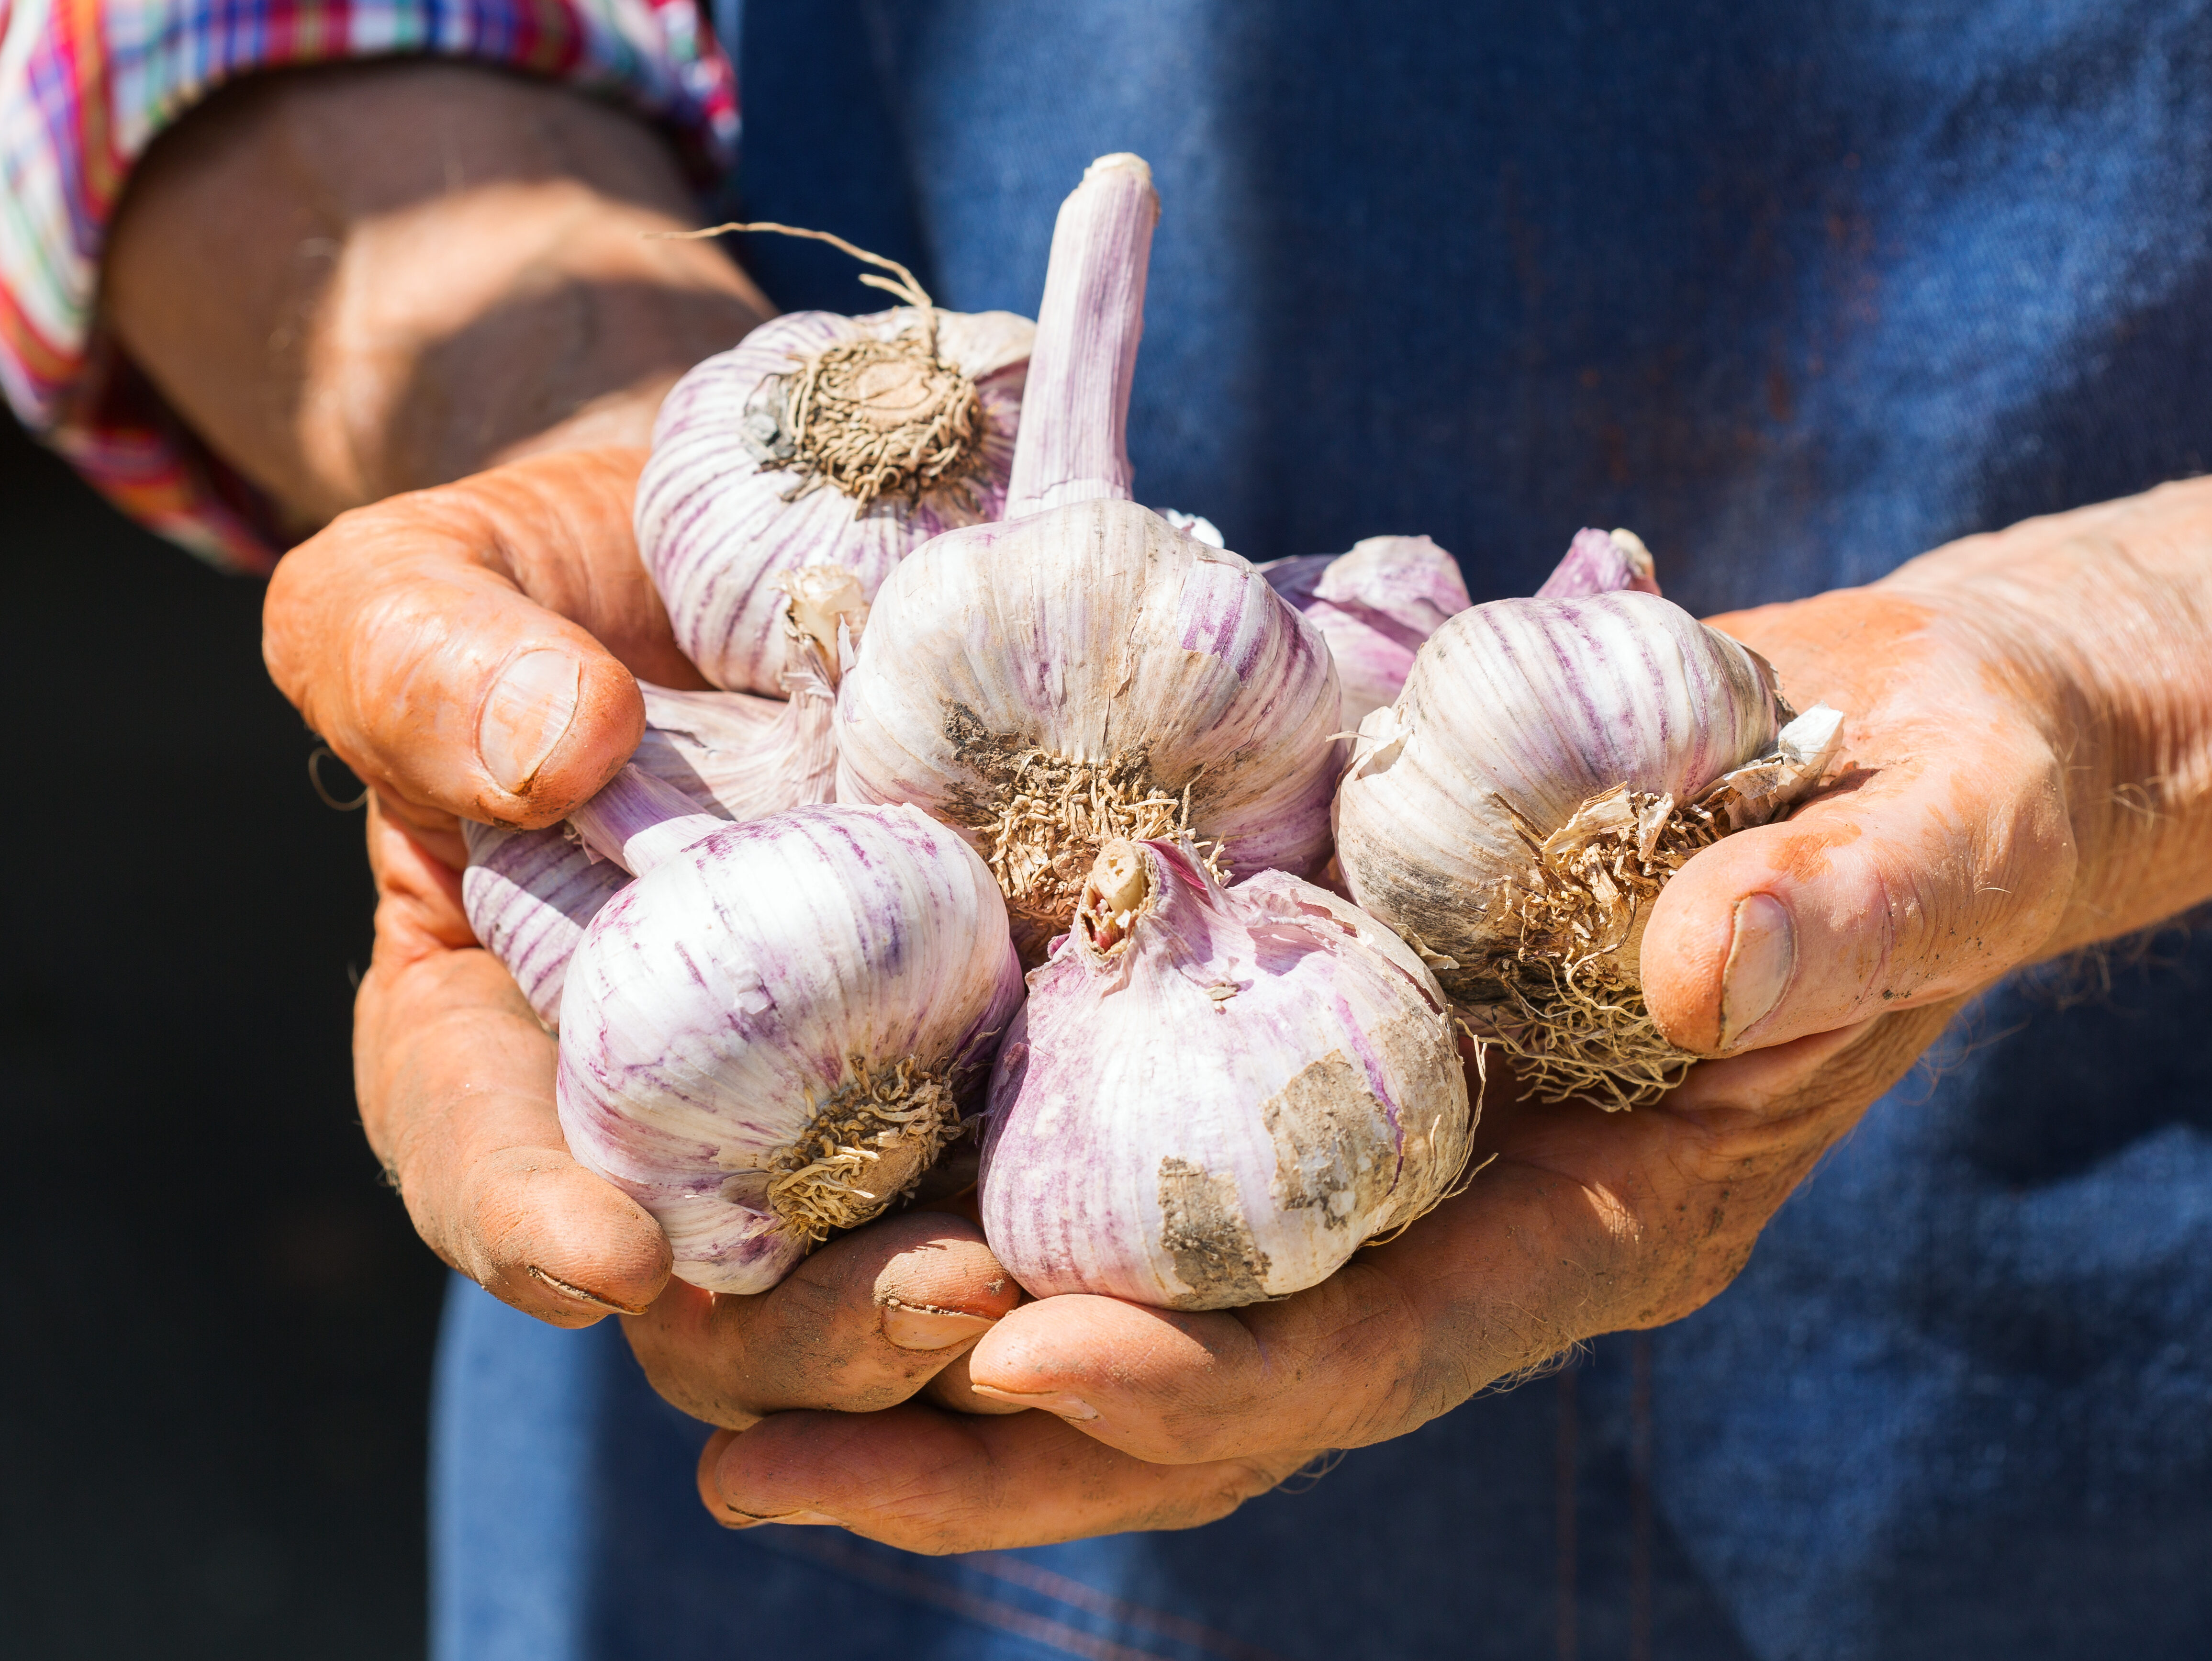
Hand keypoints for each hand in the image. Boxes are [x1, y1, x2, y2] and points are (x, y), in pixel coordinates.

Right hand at [297, 451, 1015, 1422]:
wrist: (759, 531)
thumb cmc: (544, 579)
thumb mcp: (415, 593)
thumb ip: (423, 666)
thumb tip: (554, 750)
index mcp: (498, 1035)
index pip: (487, 1158)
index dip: (532, 1225)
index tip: (612, 1258)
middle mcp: (681, 1101)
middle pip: (725, 1282)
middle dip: (816, 1326)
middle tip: (932, 1302)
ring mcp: (848, 1077)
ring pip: (893, 1251)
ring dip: (968, 1295)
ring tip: (1049, 1283)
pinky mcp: (988, 1025)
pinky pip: (1036, 1126)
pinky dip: (1094, 1169)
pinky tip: (1161, 1166)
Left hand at [695, 483, 2211, 1550]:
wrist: (1901, 755)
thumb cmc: (1939, 797)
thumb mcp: (1931, 837)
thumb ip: (1844, 914)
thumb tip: (1697, 960)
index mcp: (1603, 1211)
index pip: (1384, 1336)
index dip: (1212, 1370)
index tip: (1021, 1365)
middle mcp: (1465, 1217)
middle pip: (1213, 1383)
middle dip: (990, 1439)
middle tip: (757, 1462)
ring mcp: (1383, 1153)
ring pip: (1136, 1300)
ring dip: (924, 1355)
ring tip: (707, 1376)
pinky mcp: (1317, 1054)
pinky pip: (1133, 1162)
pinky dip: (975, 1184)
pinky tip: (804, 1185)